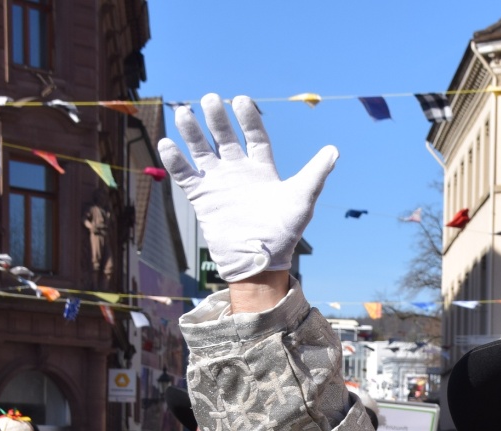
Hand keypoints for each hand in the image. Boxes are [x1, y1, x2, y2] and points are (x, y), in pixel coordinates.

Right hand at [158, 93, 337, 281]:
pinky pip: (185, 175)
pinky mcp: (202, 198)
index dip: (248, 118)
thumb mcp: (302, 200)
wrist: (259, 260)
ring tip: (183, 112)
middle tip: (210, 99)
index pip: (254, 135)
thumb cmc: (284, 233)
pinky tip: (166, 144)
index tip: (240, 100)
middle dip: (217, 118)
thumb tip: (334, 151)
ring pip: (202, 151)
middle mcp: (238, 172)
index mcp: (262, 169)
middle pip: (224, 137)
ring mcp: (219, 184)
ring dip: (192, 133)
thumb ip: (315, 173)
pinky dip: (175, 161)